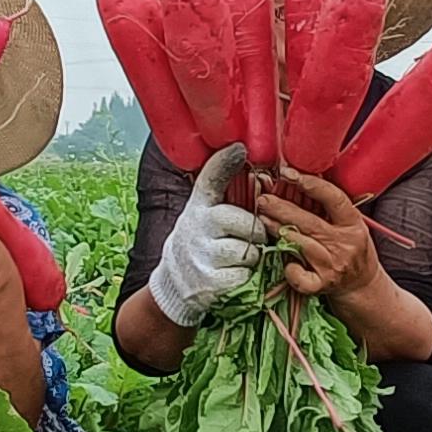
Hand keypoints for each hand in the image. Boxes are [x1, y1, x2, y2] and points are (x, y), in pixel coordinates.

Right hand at [148, 144, 264, 327]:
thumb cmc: (199, 240)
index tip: (240, 148)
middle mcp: (196, 227)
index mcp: (198, 207)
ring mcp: (201, 255)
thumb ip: (218, 186)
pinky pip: (244, 275)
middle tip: (252, 238)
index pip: (209, 180)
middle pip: (244, 222)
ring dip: (251, 256)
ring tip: (239, 257)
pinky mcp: (209, 282)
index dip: (224, 163)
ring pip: (248, 251)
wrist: (175, 283)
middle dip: (256, 232)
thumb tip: (239, 148)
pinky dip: (244, 276)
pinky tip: (232, 273)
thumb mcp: (202, 211)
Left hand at [258, 172, 381, 301]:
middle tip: (263, 199)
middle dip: (281, 208)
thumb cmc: (352, 248)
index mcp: (353, 224)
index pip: (334, 199)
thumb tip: (301, 176)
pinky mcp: (321, 284)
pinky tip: (285, 260)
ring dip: (278, 230)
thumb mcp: (350, 223)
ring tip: (263, 218)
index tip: (290, 174)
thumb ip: (329, 204)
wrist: (362, 284)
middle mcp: (343, 244)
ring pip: (298, 244)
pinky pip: (298, 276)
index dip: (312, 185)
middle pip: (308, 222)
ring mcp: (331, 265)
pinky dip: (289, 269)